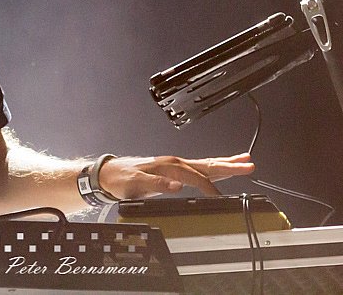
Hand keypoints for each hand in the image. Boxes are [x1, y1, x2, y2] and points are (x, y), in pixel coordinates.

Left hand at [97, 153, 253, 199]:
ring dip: (225, 163)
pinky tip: (221, 167)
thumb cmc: (121, 179)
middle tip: (249, 164)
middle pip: (206, 164)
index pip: (195, 177)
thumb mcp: (135, 183)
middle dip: (229, 165)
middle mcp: (174, 162)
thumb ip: (156, 184)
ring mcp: (174, 165)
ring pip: (205, 163)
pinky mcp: (173, 170)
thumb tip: (176, 185)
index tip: (220, 197)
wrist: (109, 174)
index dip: (208, 188)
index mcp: (168, 165)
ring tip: (244, 160)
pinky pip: (198, 167)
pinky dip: (213, 166)